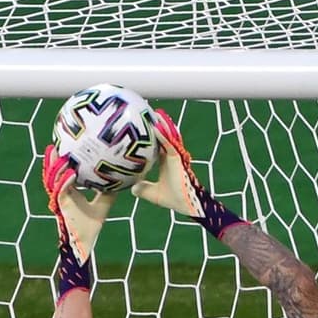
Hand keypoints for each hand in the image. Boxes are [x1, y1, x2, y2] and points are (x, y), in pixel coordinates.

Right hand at [43, 144, 116, 268]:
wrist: (84, 241)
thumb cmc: (91, 225)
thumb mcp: (104, 203)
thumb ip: (109, 191)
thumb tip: (124, 178)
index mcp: (68, 193)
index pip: (62, 174)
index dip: (61, 162)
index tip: (64, 148)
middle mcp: (61, 195)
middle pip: (53, 174)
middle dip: (52, 160)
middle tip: (54, 145)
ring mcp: (60, 200)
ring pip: (53, 180)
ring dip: (55, 167)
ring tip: (57, 154)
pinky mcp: (61, 207)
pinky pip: (61, 191)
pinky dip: (65, 181)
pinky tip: (70, 173)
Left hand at [130, 110, 244, 236]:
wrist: (187, 204)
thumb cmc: (173, 199)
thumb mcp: (152, 194)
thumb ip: (142, 189)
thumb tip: (131, 187)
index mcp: (165, 161)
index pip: (156, 145)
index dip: (149, 137)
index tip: (140, 128)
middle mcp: (170, 156)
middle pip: (162, 137)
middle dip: (155, 126)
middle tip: (145, 114)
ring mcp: (174, 155)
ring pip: (166, 137)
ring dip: (160, 125)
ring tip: (152, 113)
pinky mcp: (177, 158)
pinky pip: (168, 143)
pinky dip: (162, 135)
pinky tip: (155, 127)